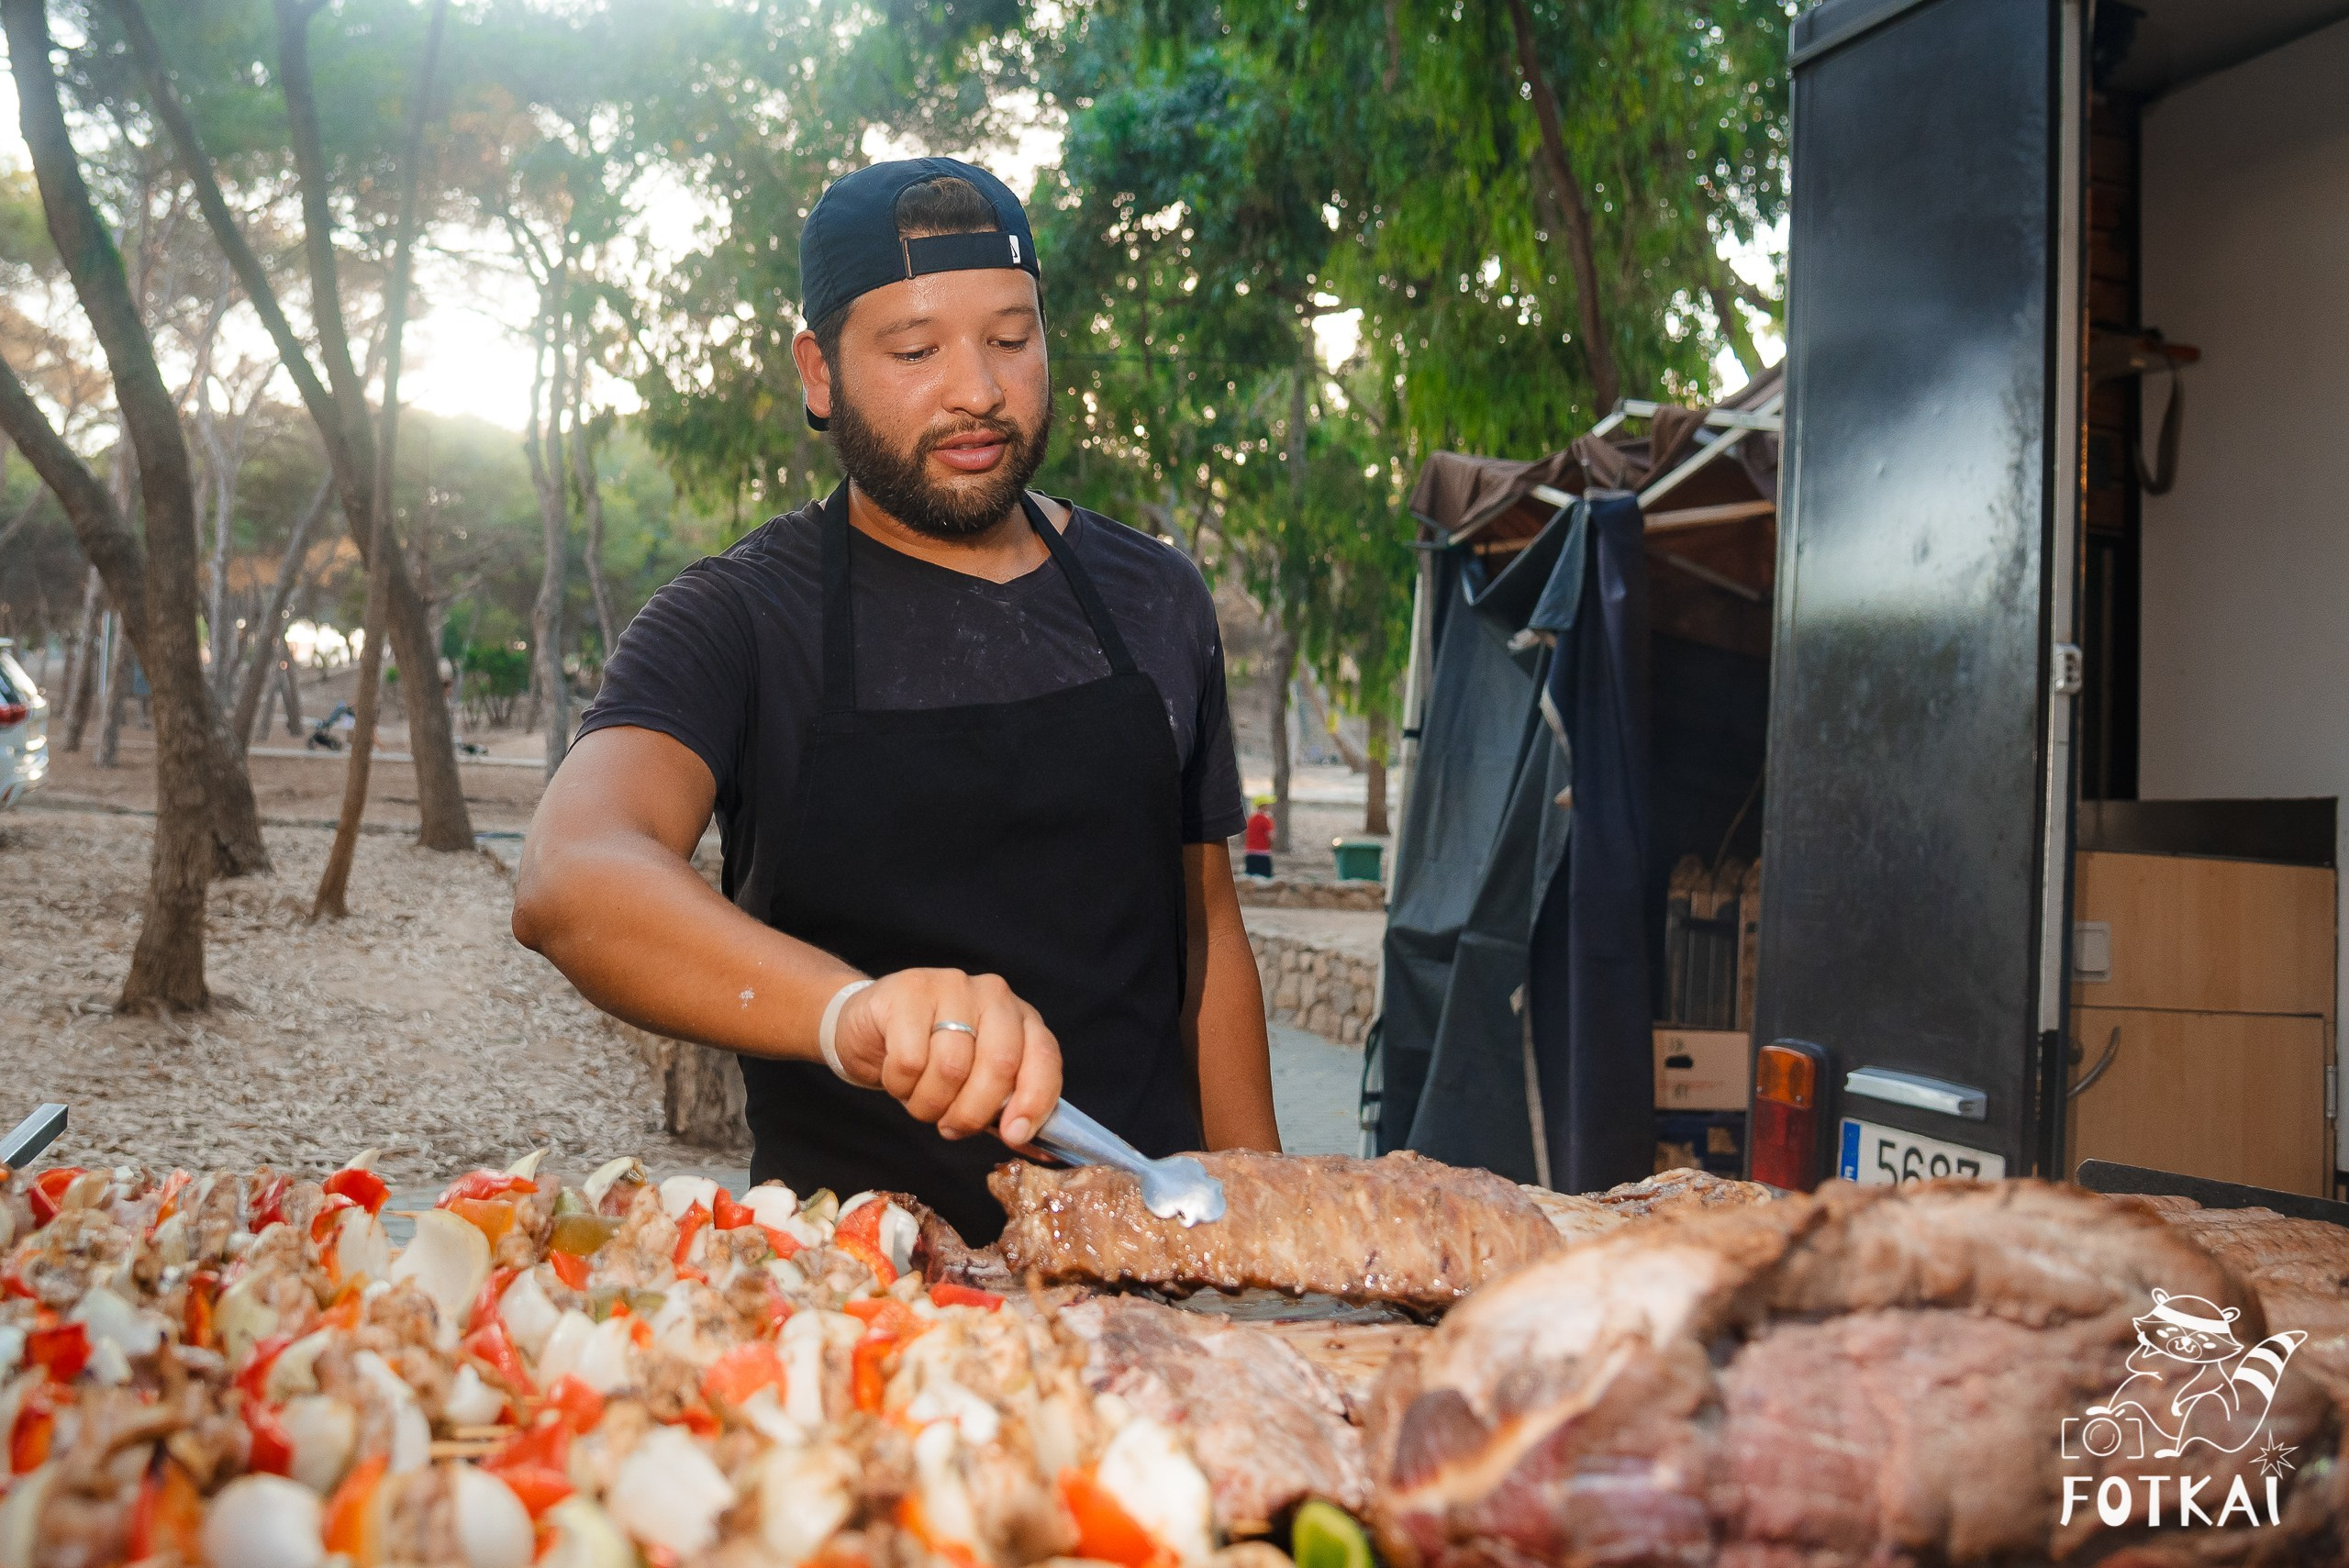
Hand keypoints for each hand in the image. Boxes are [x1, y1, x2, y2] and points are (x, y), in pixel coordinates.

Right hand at [830, 969, 1061, 1144]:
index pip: (1044, 1057)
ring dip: (930, 1103)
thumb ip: (1005, 1106)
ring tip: (920, 1100)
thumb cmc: (930, 1060)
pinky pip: (910, 1060)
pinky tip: (897, 1077)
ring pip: (952, 1067)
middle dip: (973, 1112)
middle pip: (999, 1065)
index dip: (1034, 1101)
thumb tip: (1031, 1142)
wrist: (869, 1030)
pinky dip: (901, 1085)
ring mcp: (952, 986)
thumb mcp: (976, 1082)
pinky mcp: (909, 990)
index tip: (1013, 1135)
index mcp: (1020, 1017)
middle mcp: (993, 994)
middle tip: (951, 1128)